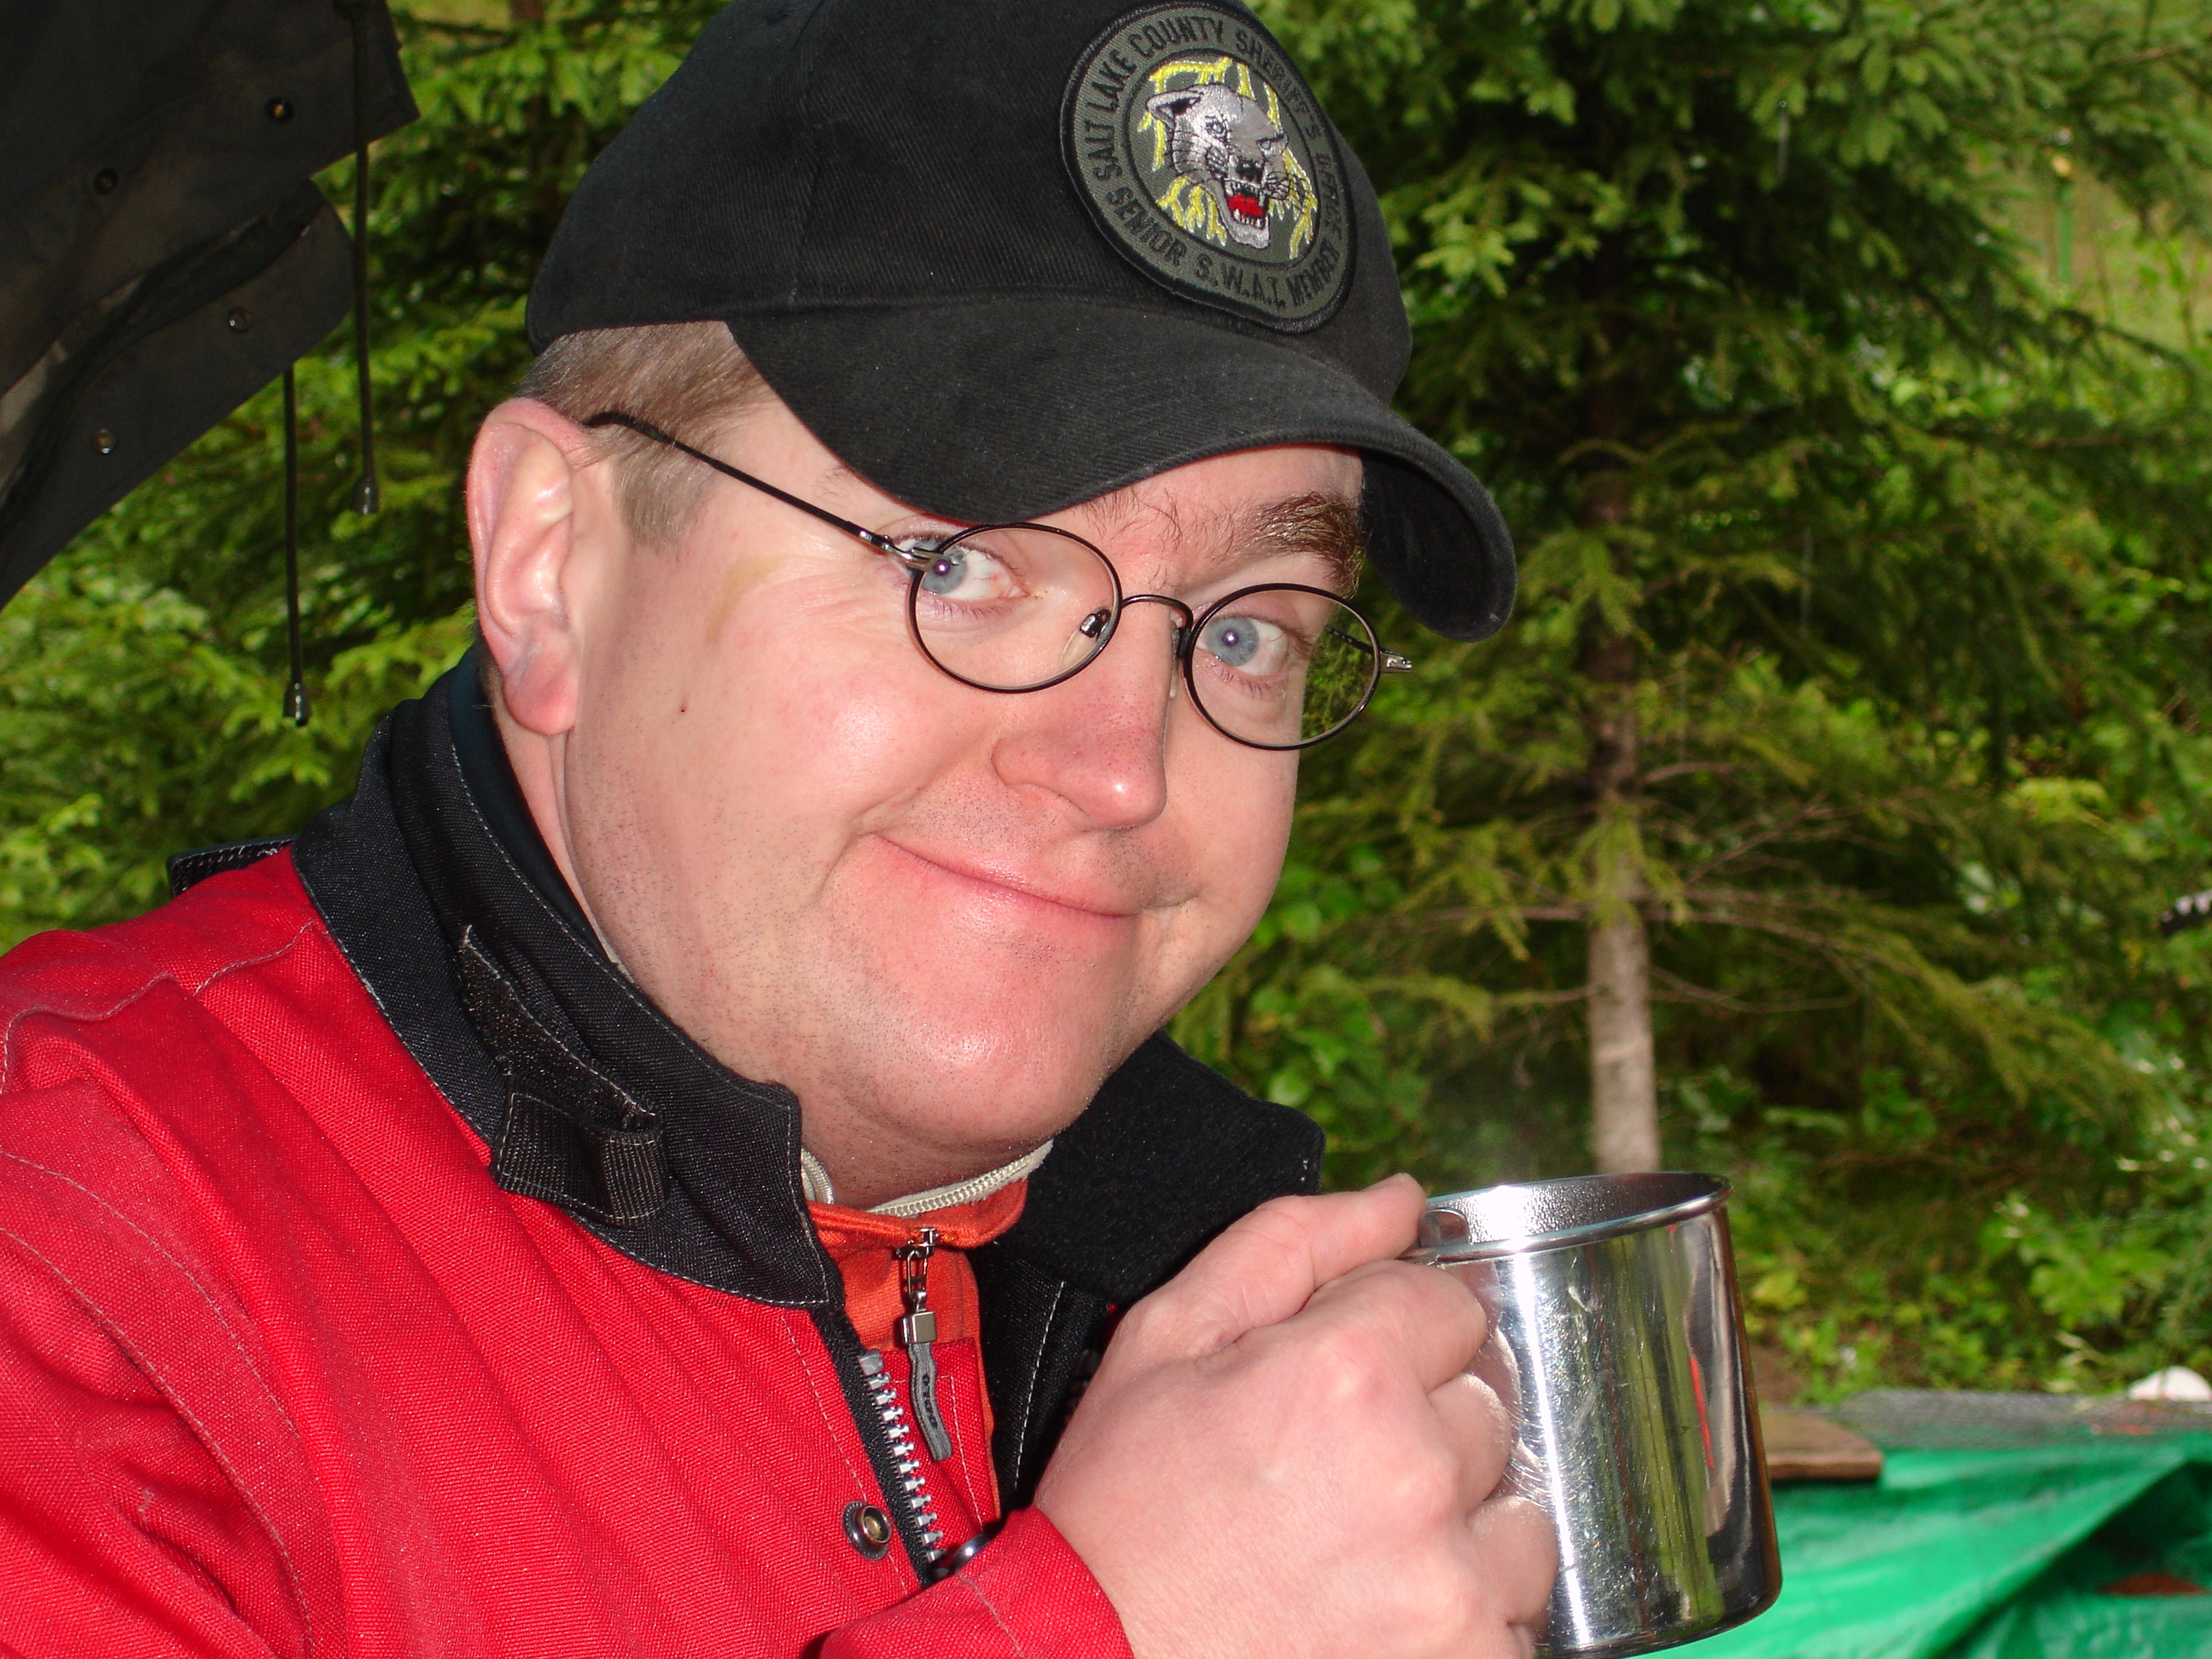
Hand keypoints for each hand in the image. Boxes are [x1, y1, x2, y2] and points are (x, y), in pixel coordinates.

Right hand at [1034, 1175, 1555, 1658]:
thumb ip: (1293, 1244)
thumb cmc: (1120, 1511)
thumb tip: (1399, 1199)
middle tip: (1332, 1474)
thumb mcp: (1166, 1339)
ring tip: (1363, 1549)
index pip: (1451, 1305)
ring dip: (1460, 1524)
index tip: (1342, 1382)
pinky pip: (1518, 1615)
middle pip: (1488, 1403)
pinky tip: (1381, 1610)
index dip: (1393, 1334)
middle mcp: (1416, 1471)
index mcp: (1348, 1371)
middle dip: (1423, 1424)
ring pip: (1519, 1514)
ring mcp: (1452, 1580)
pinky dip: (1466, 1612)